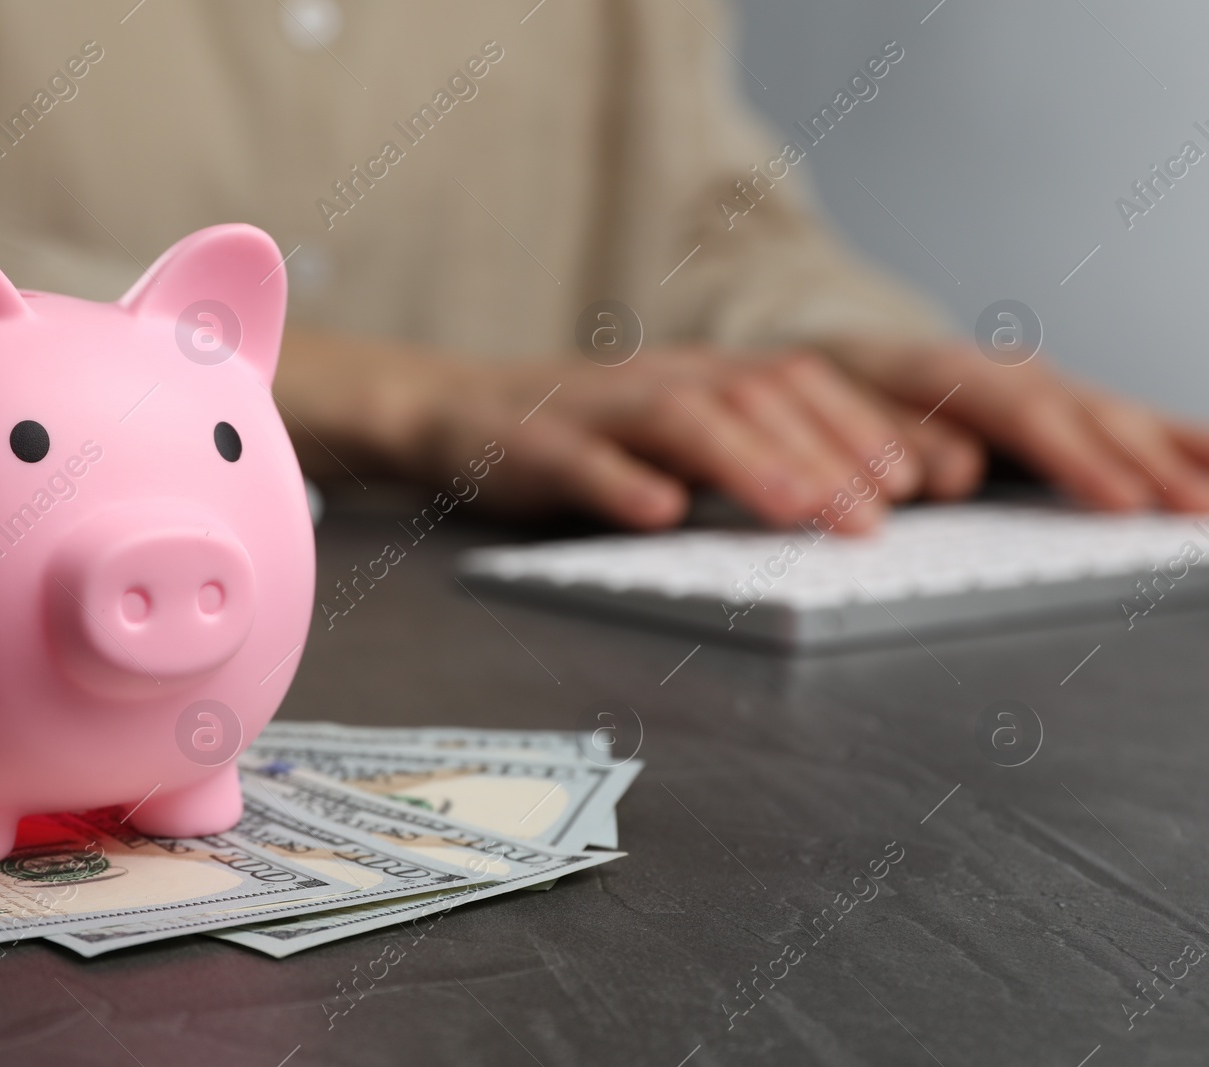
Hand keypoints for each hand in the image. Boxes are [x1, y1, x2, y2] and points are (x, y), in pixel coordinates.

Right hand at [274, 329, 939, 531]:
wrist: (456, 411)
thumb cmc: (588, 439)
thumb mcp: (681, 439)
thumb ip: (758, 458)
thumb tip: (869, 503)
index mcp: (708, 379)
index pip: (809, 386)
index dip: (876, 425)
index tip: (941, 477)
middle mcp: (666, 382)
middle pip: (761, 399)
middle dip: (831, 453)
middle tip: (884, 517)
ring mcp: (601, 410)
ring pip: (686, 423)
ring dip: (752, 466)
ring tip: (803, 513)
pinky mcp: (537, 446)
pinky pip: (583, 461)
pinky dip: (622, 486)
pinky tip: (657, 515)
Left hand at [828, 339, 1208, 513]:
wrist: (840, 346)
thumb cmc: (832, 385)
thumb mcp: (834, 405)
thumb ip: (890, 435)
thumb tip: (954, 474)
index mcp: (946, 369)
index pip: (1025, 416)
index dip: (1079, 460)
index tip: (1123, 501)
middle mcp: (1008, 371)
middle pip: (1087, 416)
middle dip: (1147, 464)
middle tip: (1195, 509)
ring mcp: (1043, 383)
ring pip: (1120, 415)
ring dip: (1176, 456)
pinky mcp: (1063, 402)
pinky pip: (1129, 421)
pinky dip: (1180, 442)